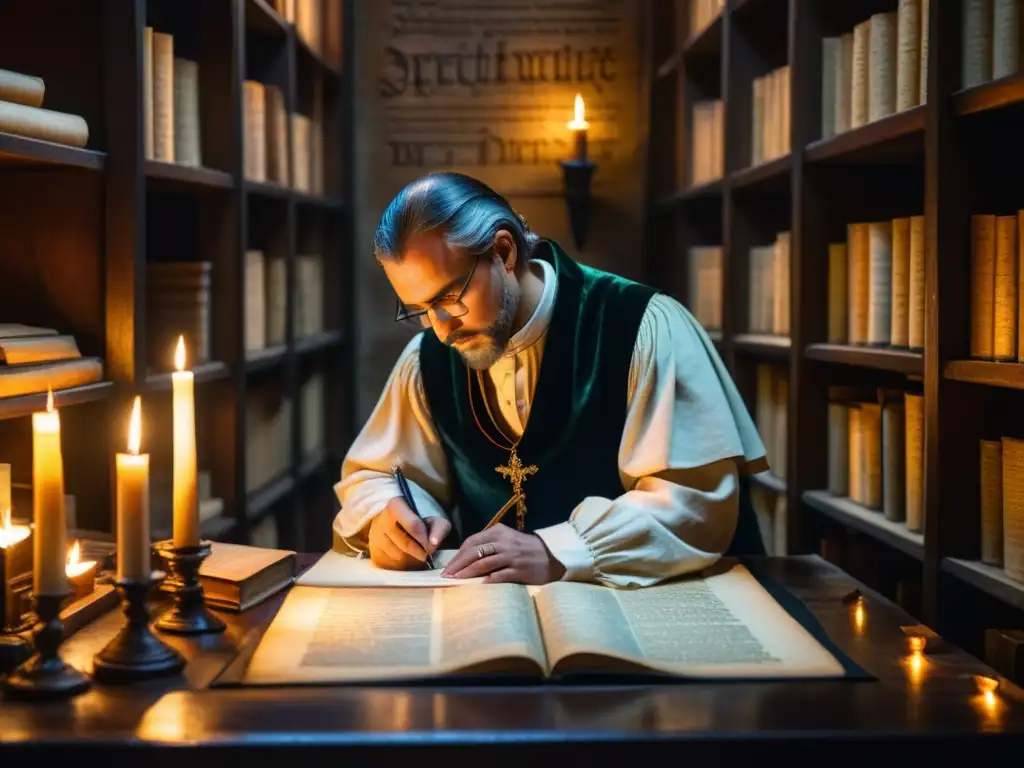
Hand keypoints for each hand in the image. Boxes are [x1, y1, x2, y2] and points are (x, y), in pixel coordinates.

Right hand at [368, 497, 451, 570]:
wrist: (398, 523)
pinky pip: (391, 566)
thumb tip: (433, 544)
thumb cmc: (419, 521)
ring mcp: (374, 538)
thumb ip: (438, 528)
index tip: (432, 544)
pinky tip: (408, 559)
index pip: (413, 525)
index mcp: (395, 506)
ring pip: (397, 557)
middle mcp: (381, 521)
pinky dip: (403, 565)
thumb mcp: (434, 519)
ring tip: (418, 554)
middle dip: (420, 551)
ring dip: (412, 560)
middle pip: (405, 544)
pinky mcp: (374, 554)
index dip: (425, 538)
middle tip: (427, 553)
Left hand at [440, 524, 566, 583]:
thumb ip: (489, 545)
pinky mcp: (519, 569)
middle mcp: (503, 541)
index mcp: (498, 532)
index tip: (448, 566)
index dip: (458, 555)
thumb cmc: (526, 549)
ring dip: (467, 573)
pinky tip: (478, 585)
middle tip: (446, 575)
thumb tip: (465, 559)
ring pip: (483, 563)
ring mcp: (511, 555)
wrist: (553, 556)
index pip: (472, 542)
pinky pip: (499, 575)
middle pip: (474, 552)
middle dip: (458, 565)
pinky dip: (487, 580)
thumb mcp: (507, 540)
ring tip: (456, 581)